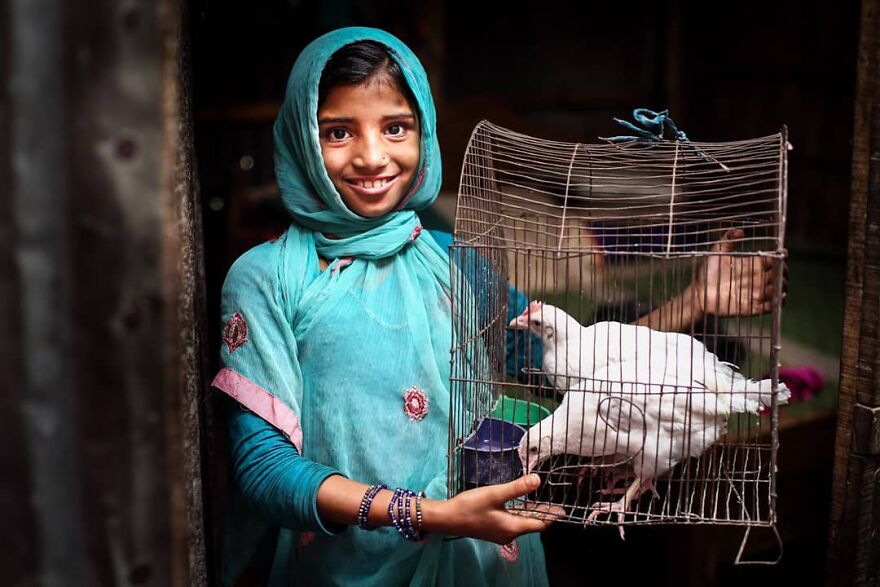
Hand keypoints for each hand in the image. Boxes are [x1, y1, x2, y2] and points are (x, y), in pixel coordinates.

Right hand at [424, 474, 563, 543]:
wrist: (446, 518)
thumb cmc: (470, 507)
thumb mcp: (495, 494)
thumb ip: (517, 487)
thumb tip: (538, 479)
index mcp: (512, 527)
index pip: (539, 524)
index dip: (551, 516)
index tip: (563, 509)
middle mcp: (508, 533)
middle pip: (531, 523)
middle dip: (544, 513)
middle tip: (556, 504)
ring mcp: (499, 531)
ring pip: (521, 521)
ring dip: (531, 512)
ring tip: (542, 501)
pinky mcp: (492, 528)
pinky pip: (512, 520)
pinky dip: (519, 512)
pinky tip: (519, 503)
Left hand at [692, 228, 787, 317]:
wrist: (698, 292)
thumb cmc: (708, 272)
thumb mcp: (717, 252)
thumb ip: (727, 239)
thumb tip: (740, 230)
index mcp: (752, 265)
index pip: (773, 260)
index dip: (780, 257)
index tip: (783, 253)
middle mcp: (757, 279)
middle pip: (779, 275)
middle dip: (783, 272)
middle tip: (781, 270)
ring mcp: (756, 293)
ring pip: (778, 290)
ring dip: (781, 287)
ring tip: (779, 283)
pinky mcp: (752, 308)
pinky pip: (770, 307)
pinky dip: (778, 302)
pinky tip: (779, 295)